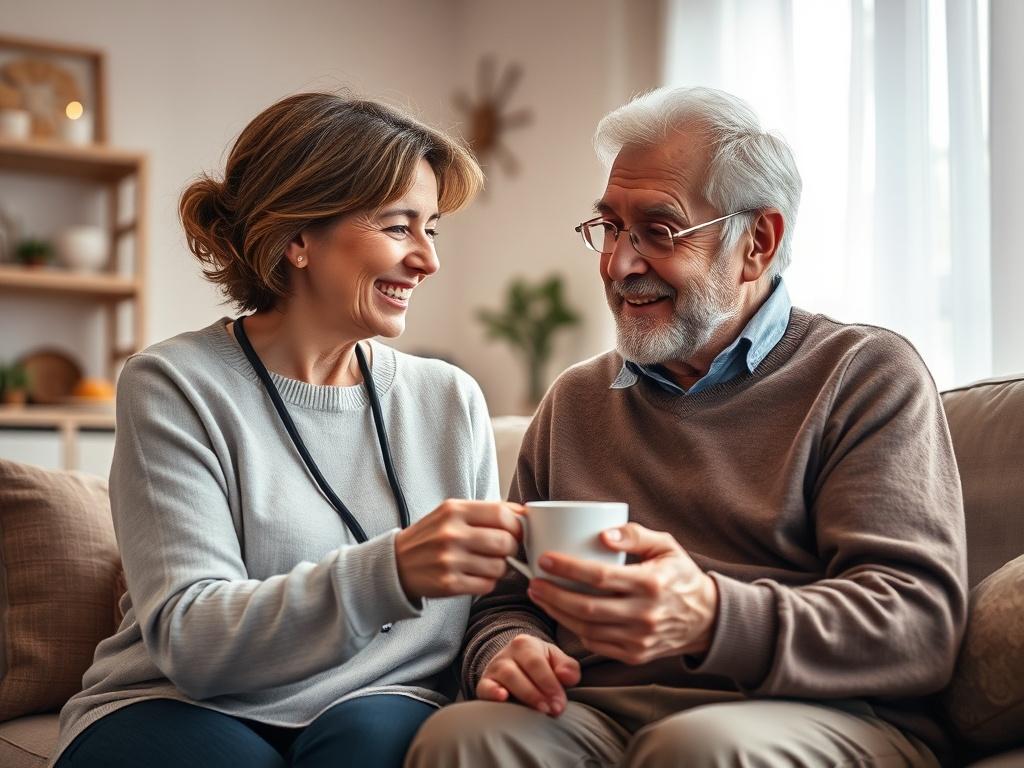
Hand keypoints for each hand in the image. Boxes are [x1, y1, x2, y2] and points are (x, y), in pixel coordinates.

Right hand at [395, 499, 522, 600]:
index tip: (518, 531)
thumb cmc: (431, 537)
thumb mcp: (452, 513)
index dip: (517, 525)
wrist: (396, 564)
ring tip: (488, 564)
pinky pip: (487, 585)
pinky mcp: (449, 584)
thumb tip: (524, 513)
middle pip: (505, 541)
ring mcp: (449, 560)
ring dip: (501, 568)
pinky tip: (476, 576)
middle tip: (506, 550)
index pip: (502, 514)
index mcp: (454, 510)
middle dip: (513, 548)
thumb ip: (485, 511)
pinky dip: (488, 582)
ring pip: (499, 566)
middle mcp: (451, 533)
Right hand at [476, 634, 580, 715]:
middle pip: (521, 672)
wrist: (514, 664)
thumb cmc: (540, 665)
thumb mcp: (555, 660)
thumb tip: (567, 677)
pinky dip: (492, 693)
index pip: (537, 663)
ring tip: (540, 711)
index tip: (560, 703)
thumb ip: (567, 667)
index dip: (550, 684)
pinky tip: (503, 698)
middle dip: (539, 694)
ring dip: (525, 696)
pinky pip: (485, 687)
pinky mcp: (484, 684)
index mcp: (525, 644)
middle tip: (553, 710)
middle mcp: (507, 653)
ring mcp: (494, 668)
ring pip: (506, 679)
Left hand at [526, 522, 717, 665]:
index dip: (568, 568)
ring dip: (558, 614)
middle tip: (533, 582)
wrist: (706, 618)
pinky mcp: (635, 655)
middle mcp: (645, 615)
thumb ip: (635, 534)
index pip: (600, 577)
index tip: (545, 559)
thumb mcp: (665, 545)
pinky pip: (597, 645)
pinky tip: (562, 614)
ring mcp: (640, 639)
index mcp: (651, 584)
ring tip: (541, 597)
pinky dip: (575, 630)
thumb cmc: (679, 575)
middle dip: (554, 595)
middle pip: (588, 608)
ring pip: (588, 630)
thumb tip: (602, 534)